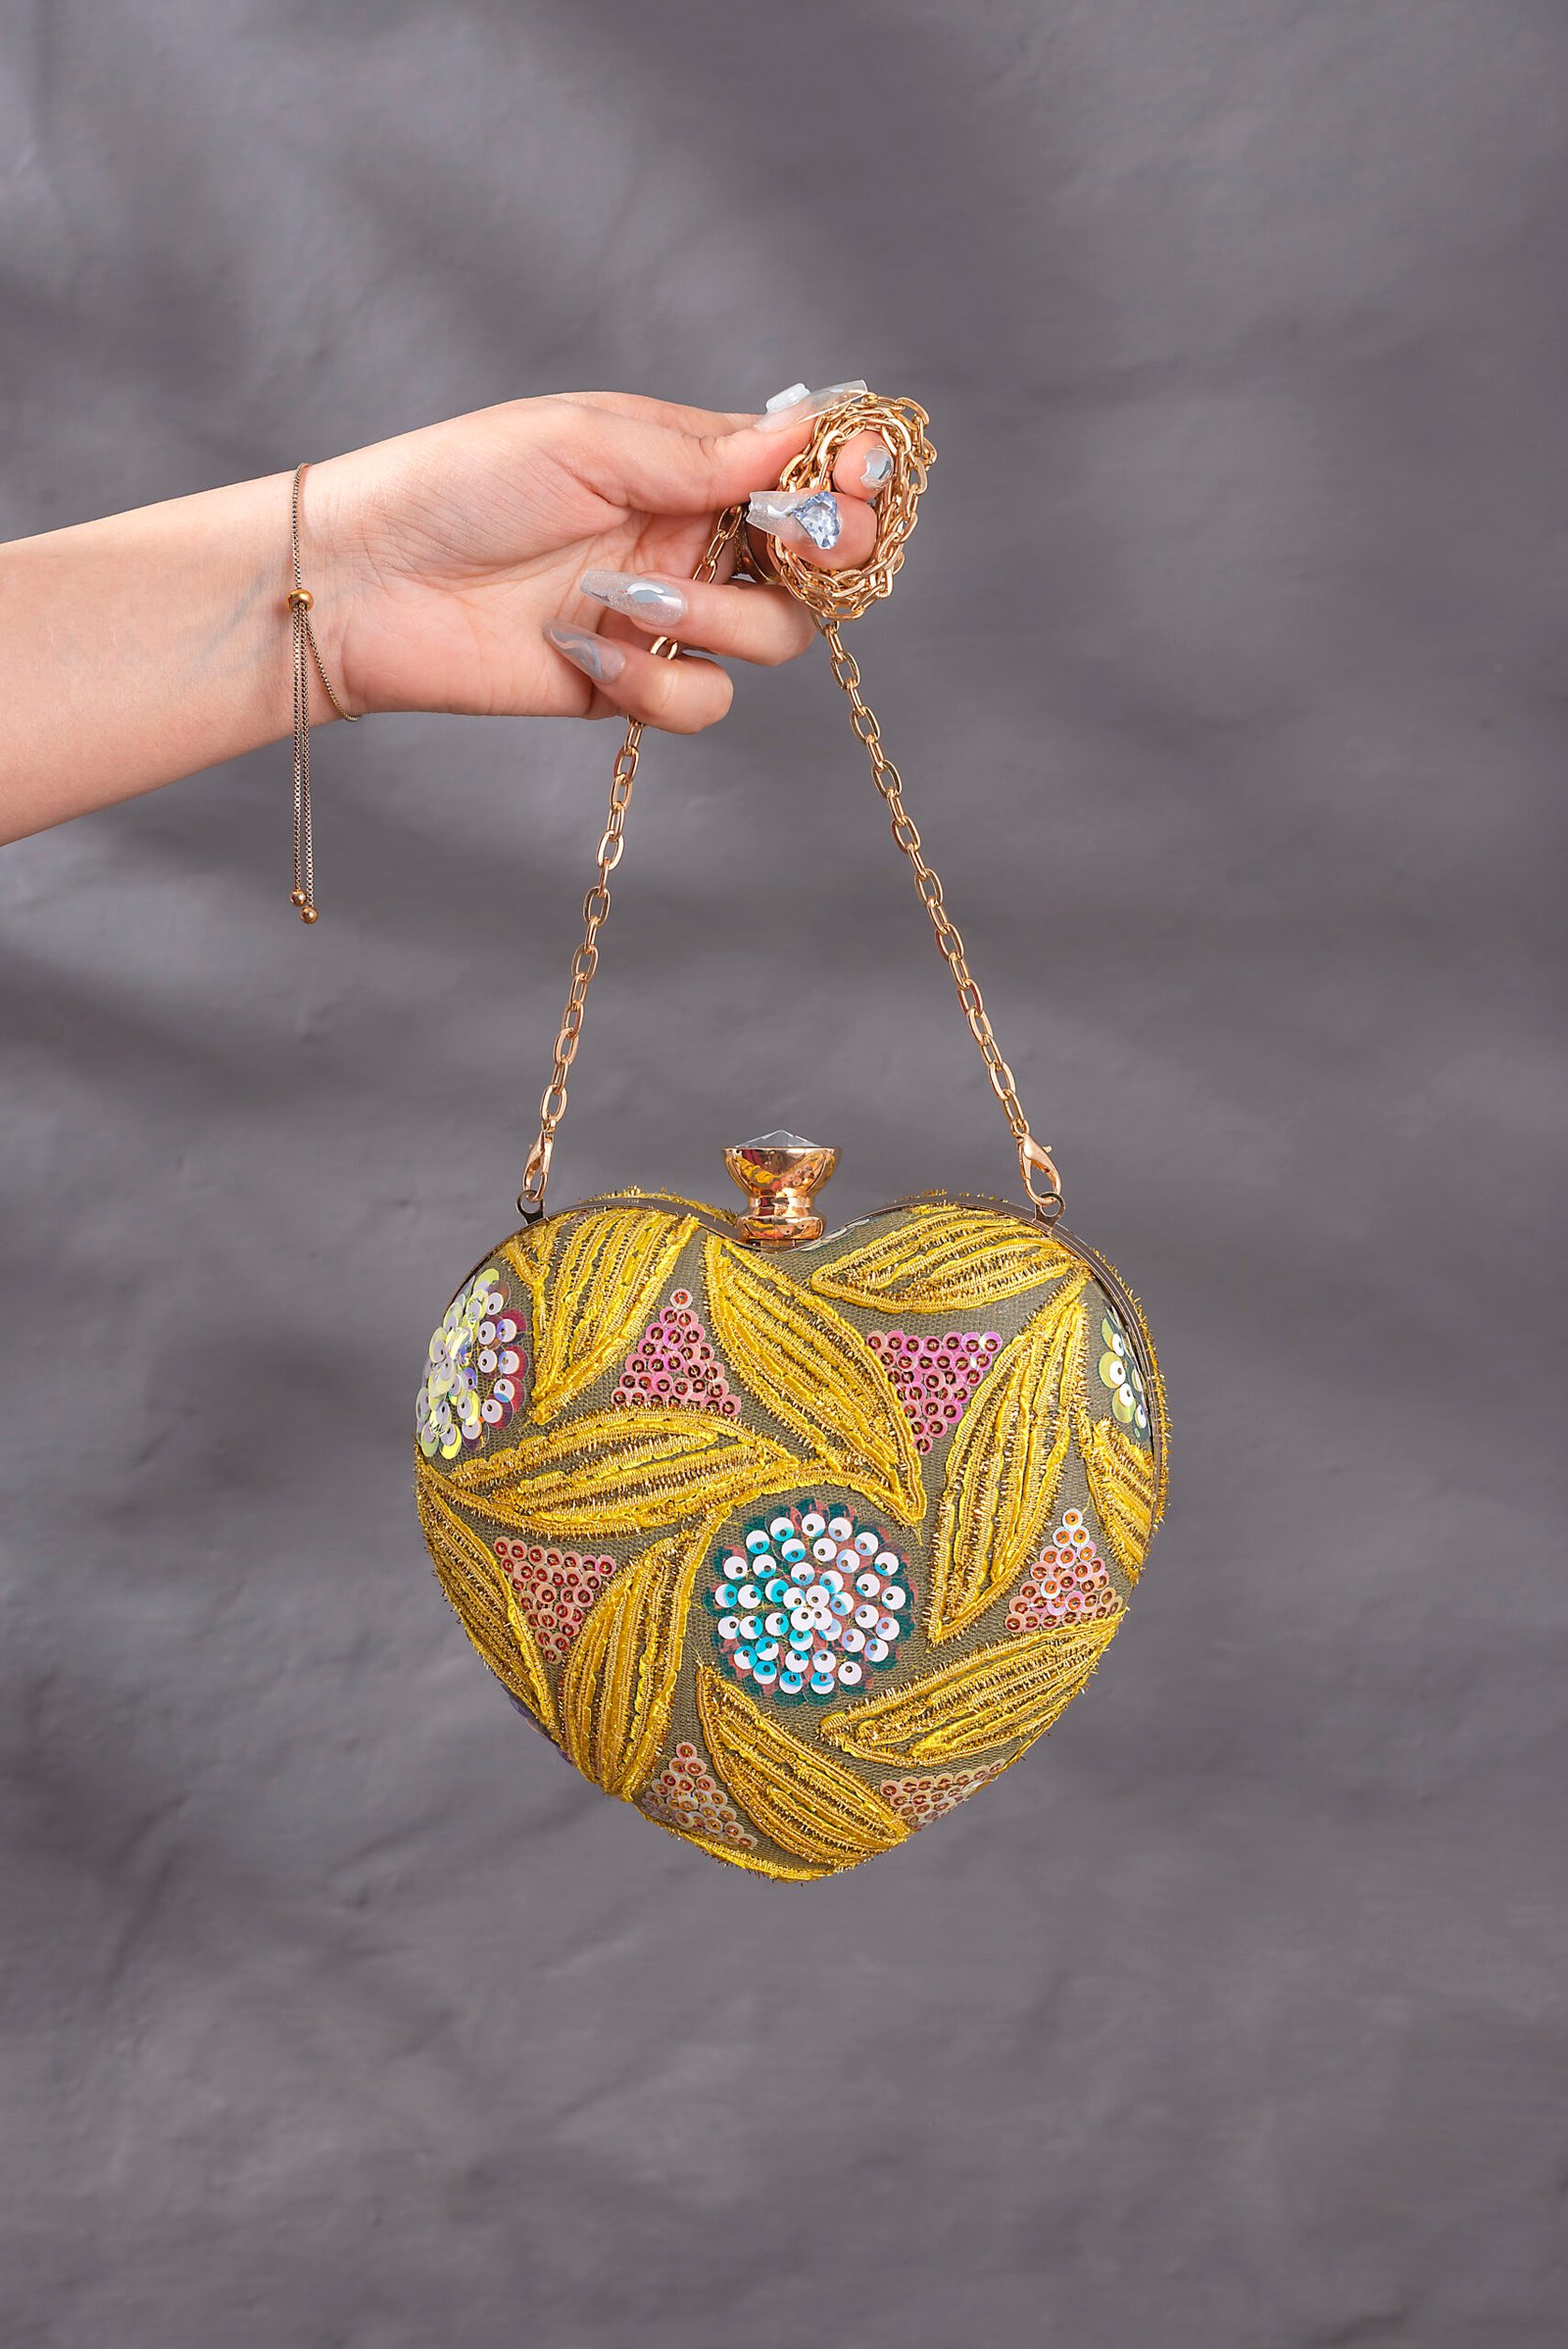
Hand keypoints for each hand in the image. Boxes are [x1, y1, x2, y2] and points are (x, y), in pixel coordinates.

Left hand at [312, 385, 896, 734]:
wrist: (365, 584)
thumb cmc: (456, 485)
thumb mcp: (582, 443)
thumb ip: (699, 453)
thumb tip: (804, 433)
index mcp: (685, 464)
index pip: (803, 469)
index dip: (848, 475)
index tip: (851, 479)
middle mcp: (690, 537)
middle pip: (817, 563)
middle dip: (828, 556)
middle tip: (794, 546)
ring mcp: (666, 615)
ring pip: (774, 638)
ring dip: (721, 617)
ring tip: (627, 595)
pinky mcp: (630, 686)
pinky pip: (702, 702)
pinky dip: (657, 684)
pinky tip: (584, 651)